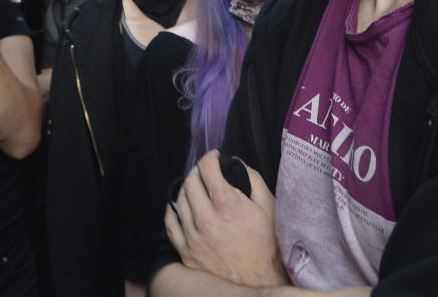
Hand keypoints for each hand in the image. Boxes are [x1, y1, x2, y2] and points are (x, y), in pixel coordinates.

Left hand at [165, 149, 287, 286]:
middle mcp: (205, 217)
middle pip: (190, 181)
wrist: (256, 280)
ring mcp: (192, 235)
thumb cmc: (265, 243)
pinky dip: (172, 210)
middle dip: (198, 170)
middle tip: (206, 171)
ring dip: (186, 187)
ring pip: (179, 200)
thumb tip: (237, 163)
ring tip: (195, 187)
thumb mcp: (267, 206)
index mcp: (226, 203)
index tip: (214, 156)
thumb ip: (252, 179)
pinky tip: (178, 206)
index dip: (210, 157)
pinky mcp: (185, 250)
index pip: (207, 168)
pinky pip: (170, 223)